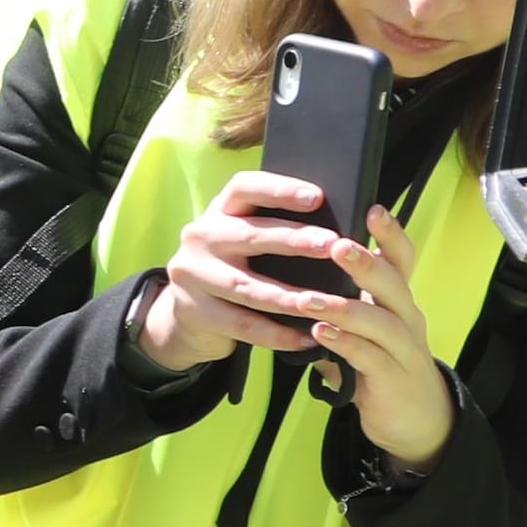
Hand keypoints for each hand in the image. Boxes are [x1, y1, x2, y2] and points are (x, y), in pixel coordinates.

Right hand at [136, 170, 359, 376]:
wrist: (186, 311)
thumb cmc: (235, 267)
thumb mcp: (244, 241)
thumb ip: (276, 230)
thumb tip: (340, 232)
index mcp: (219, 211)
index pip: (244, 188)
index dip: (279, 189)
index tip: (318, 197)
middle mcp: (200, 237)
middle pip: (248, 236)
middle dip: (293, 240)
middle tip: (332, 245)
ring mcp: (191, 274)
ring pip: (246, 286)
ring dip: (288, 296)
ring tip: (325, 302)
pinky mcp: (192, 310)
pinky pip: (241, 324)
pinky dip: (276, 334)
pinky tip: (305, 338)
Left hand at [298, 206, 452, 471]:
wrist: (414, 418)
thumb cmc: (379, 363)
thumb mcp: (362, 327)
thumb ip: (337, 302)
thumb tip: (295, 272)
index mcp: (398, 301)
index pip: (402, 260)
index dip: (391, 235)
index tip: (373, 208)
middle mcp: (407, 318)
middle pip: (393, 284)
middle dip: (366, 264)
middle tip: (337, 245)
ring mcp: (404, 349)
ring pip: (381, 321)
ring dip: (345, 307)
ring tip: (310, 298)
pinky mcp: (393, 378)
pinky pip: (369, 357)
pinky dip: (344, 344)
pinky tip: (319, 334)